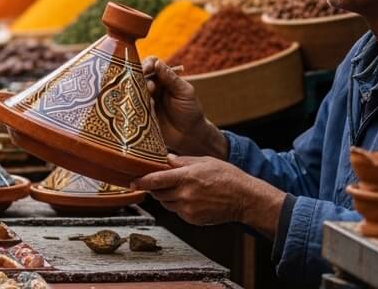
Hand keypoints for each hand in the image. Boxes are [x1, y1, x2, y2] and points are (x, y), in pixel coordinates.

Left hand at [132, 155, 286, 236]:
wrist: (244, 199)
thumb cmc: (227, 177)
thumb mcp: (205, 161)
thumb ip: (182, 161)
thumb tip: (166, 159)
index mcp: (187, 177)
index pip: (156, 180)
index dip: (141, 181)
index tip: (132, 181)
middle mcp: (185, 194)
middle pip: (158, 193)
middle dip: (155, 187)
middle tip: (160, 181)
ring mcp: (188, 209)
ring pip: (166, 203)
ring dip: (167, 196)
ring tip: (180, 188)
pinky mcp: (192, 219)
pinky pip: (177, 212)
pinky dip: (178, 205)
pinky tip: (190, 198)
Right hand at [141, 56, 224, 157]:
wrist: (190, 137)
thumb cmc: (190, 112)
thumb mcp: (184, 92)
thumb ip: (171, 78)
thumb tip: (157, 63)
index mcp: (163, 78)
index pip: (151, 64)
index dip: (147, 64)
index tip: (147, 69)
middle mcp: (151, 87)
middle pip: (138, 75)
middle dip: (141, 79)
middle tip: (150, 88)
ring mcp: (144, 100)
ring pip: (133, 90)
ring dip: (138, 92)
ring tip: (150, 101)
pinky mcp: (140, 113)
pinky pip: (132, 106)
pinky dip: (136, 106)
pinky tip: (146, 111)